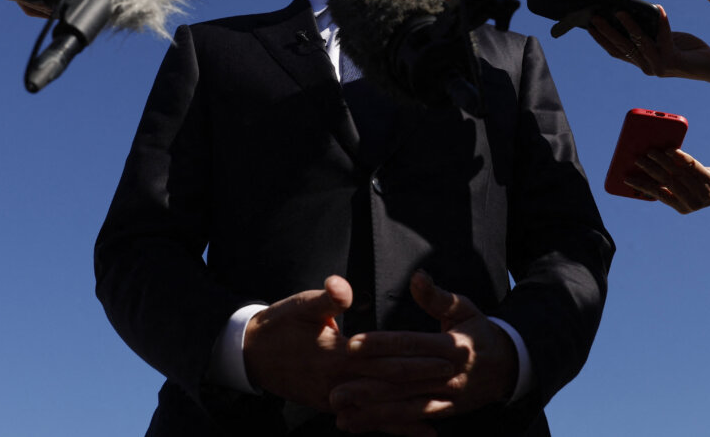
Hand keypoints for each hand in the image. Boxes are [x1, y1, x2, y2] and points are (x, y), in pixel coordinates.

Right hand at [243, 275, 455, 421]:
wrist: (251, 357)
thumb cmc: (279, 325)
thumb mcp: (299, 305)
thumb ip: (325, 298)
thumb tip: (343, 288)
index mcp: (336, 351)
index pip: (385, 350)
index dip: (416, 349)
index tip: (444, 348)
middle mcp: (340, 379)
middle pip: (391, 379)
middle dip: (425, 377)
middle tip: (458, 374)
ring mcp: (336, 397)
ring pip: (383, 404)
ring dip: (415, 405)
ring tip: (448, 403)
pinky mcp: (333, 407)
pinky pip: (370, 418)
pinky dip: (396, 426)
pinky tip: (423, 430)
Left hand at [330, 271, 517, 434]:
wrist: (508, 367)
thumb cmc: (478, 332)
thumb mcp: (465, 309)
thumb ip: (438, 297)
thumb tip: (418, 276)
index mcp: (452, 346)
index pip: (410, 344)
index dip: (380, 345)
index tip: (351, 344)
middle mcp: (448, 375)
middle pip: (403, 380)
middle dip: (367, 386)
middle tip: (334, 389)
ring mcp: (447, 397)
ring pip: (405, 406)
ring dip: (372, 412)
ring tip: (341, 413)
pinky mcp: (445, 412)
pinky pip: (412, 419)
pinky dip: (386, 424)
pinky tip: (360, 424)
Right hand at [588, 5, 709, 83]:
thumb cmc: (688, 49)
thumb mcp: (665, 38)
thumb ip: (650, 31)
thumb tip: (632, 13)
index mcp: (642, 62)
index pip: (616, 51)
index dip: (601, 40)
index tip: (589, 25)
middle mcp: (647, 67)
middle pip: (623, 47)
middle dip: (607, 31)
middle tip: (595, 17)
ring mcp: (659, 66)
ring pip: (639, 43)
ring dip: (629, 26)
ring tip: (621, 11)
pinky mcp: (673, 62)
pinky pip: (664, 37)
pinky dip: (661, 22)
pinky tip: (659, 8)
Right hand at [625, 148, 709, 212]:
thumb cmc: (701, 186)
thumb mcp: (685, 190)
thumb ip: (670, 184)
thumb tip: (647, 167)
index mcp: (682, 207)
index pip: (658, 195)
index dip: (642, 186)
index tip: (627, 177)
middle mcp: (693, 201)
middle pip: (667, 181)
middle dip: (650, 169)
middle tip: (636, 159)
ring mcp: (703, 190)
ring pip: (678, 172)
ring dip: (661, 160)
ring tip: (649, 151)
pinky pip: (693, 166)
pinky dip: (680, 157)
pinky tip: (670, 150)